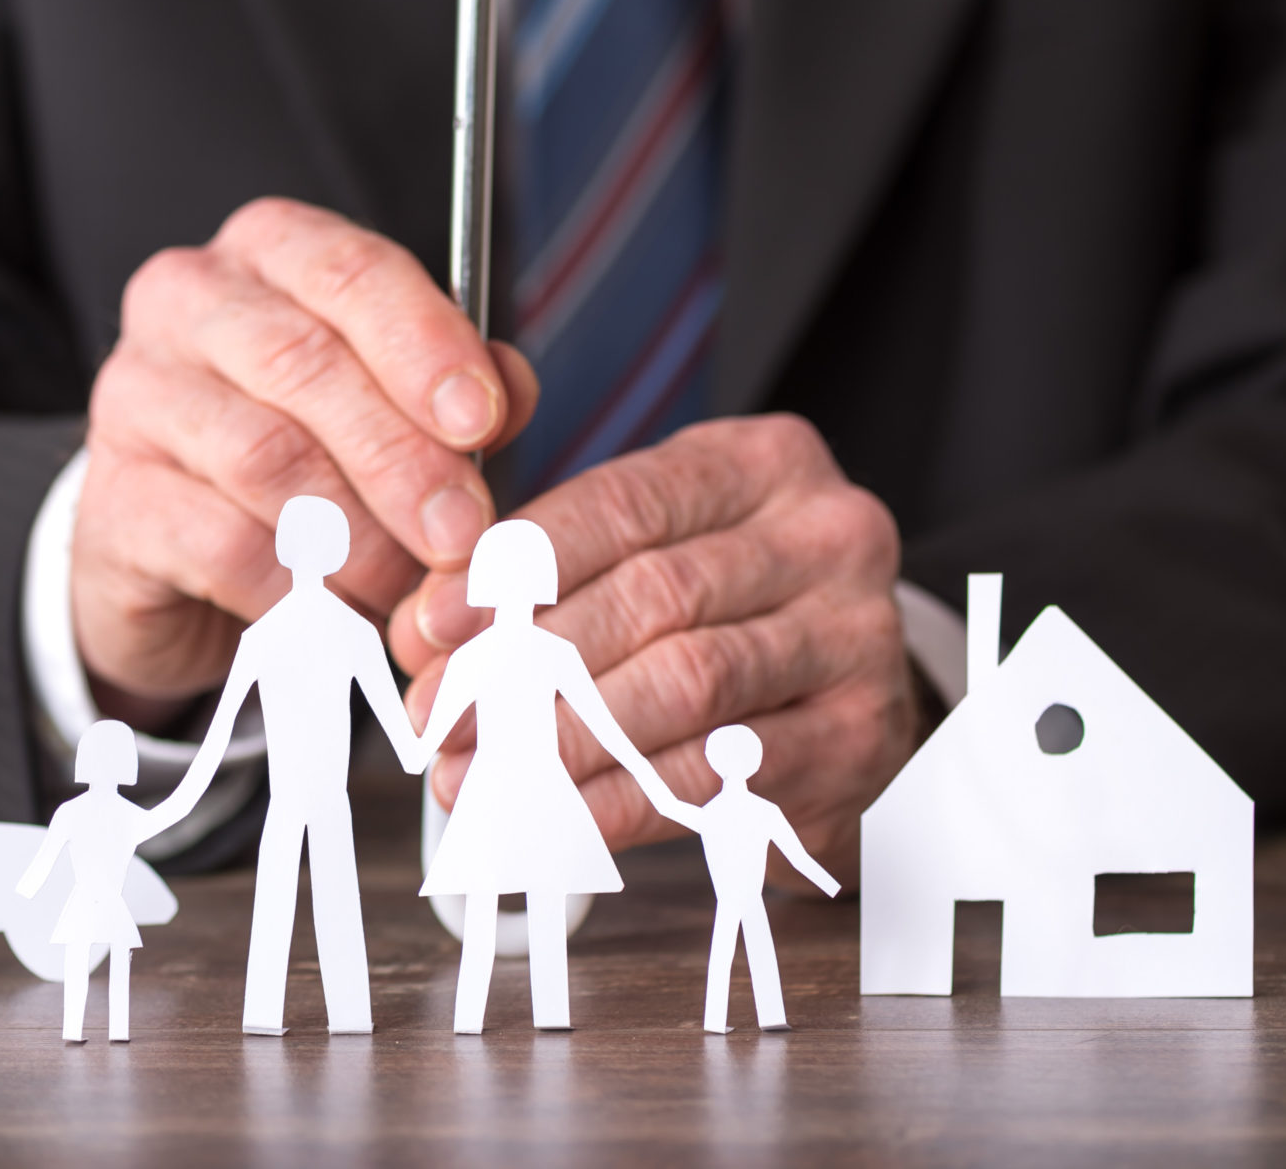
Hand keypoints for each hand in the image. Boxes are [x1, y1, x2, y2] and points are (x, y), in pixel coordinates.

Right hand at [73, 198, 536, 722]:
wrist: (180, 558)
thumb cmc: (306, 454)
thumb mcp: (389, 403)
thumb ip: (456, 387)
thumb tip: (508, 393)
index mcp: (271, 250)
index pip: (352, 271)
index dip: (425, 347)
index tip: (482, 421)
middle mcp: (189, 301)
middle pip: (305, 366)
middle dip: (401, 458)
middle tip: (463, 533)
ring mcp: (134, 396)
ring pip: (265, 459)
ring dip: (358, 536)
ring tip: (409, 586)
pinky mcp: (112, 502)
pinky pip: (222, 544)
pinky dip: (298, 590)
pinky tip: (340, 614)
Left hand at [390, 415, 917, 887]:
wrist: (856, 698)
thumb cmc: (732, 613)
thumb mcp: (661, 549)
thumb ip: (555, 571)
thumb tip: (428, 630)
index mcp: (764, 463)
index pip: (625, 503)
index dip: (519, 568)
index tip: (431, 625)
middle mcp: (827, 536)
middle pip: (652, 596)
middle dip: (528, 665)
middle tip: (442, 719)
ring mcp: (855, 637)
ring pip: (684, 685)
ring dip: (563, 740)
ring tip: (481, 776)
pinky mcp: (857, 737)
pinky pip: (718, 775)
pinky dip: (621, 803)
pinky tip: (555, 821)